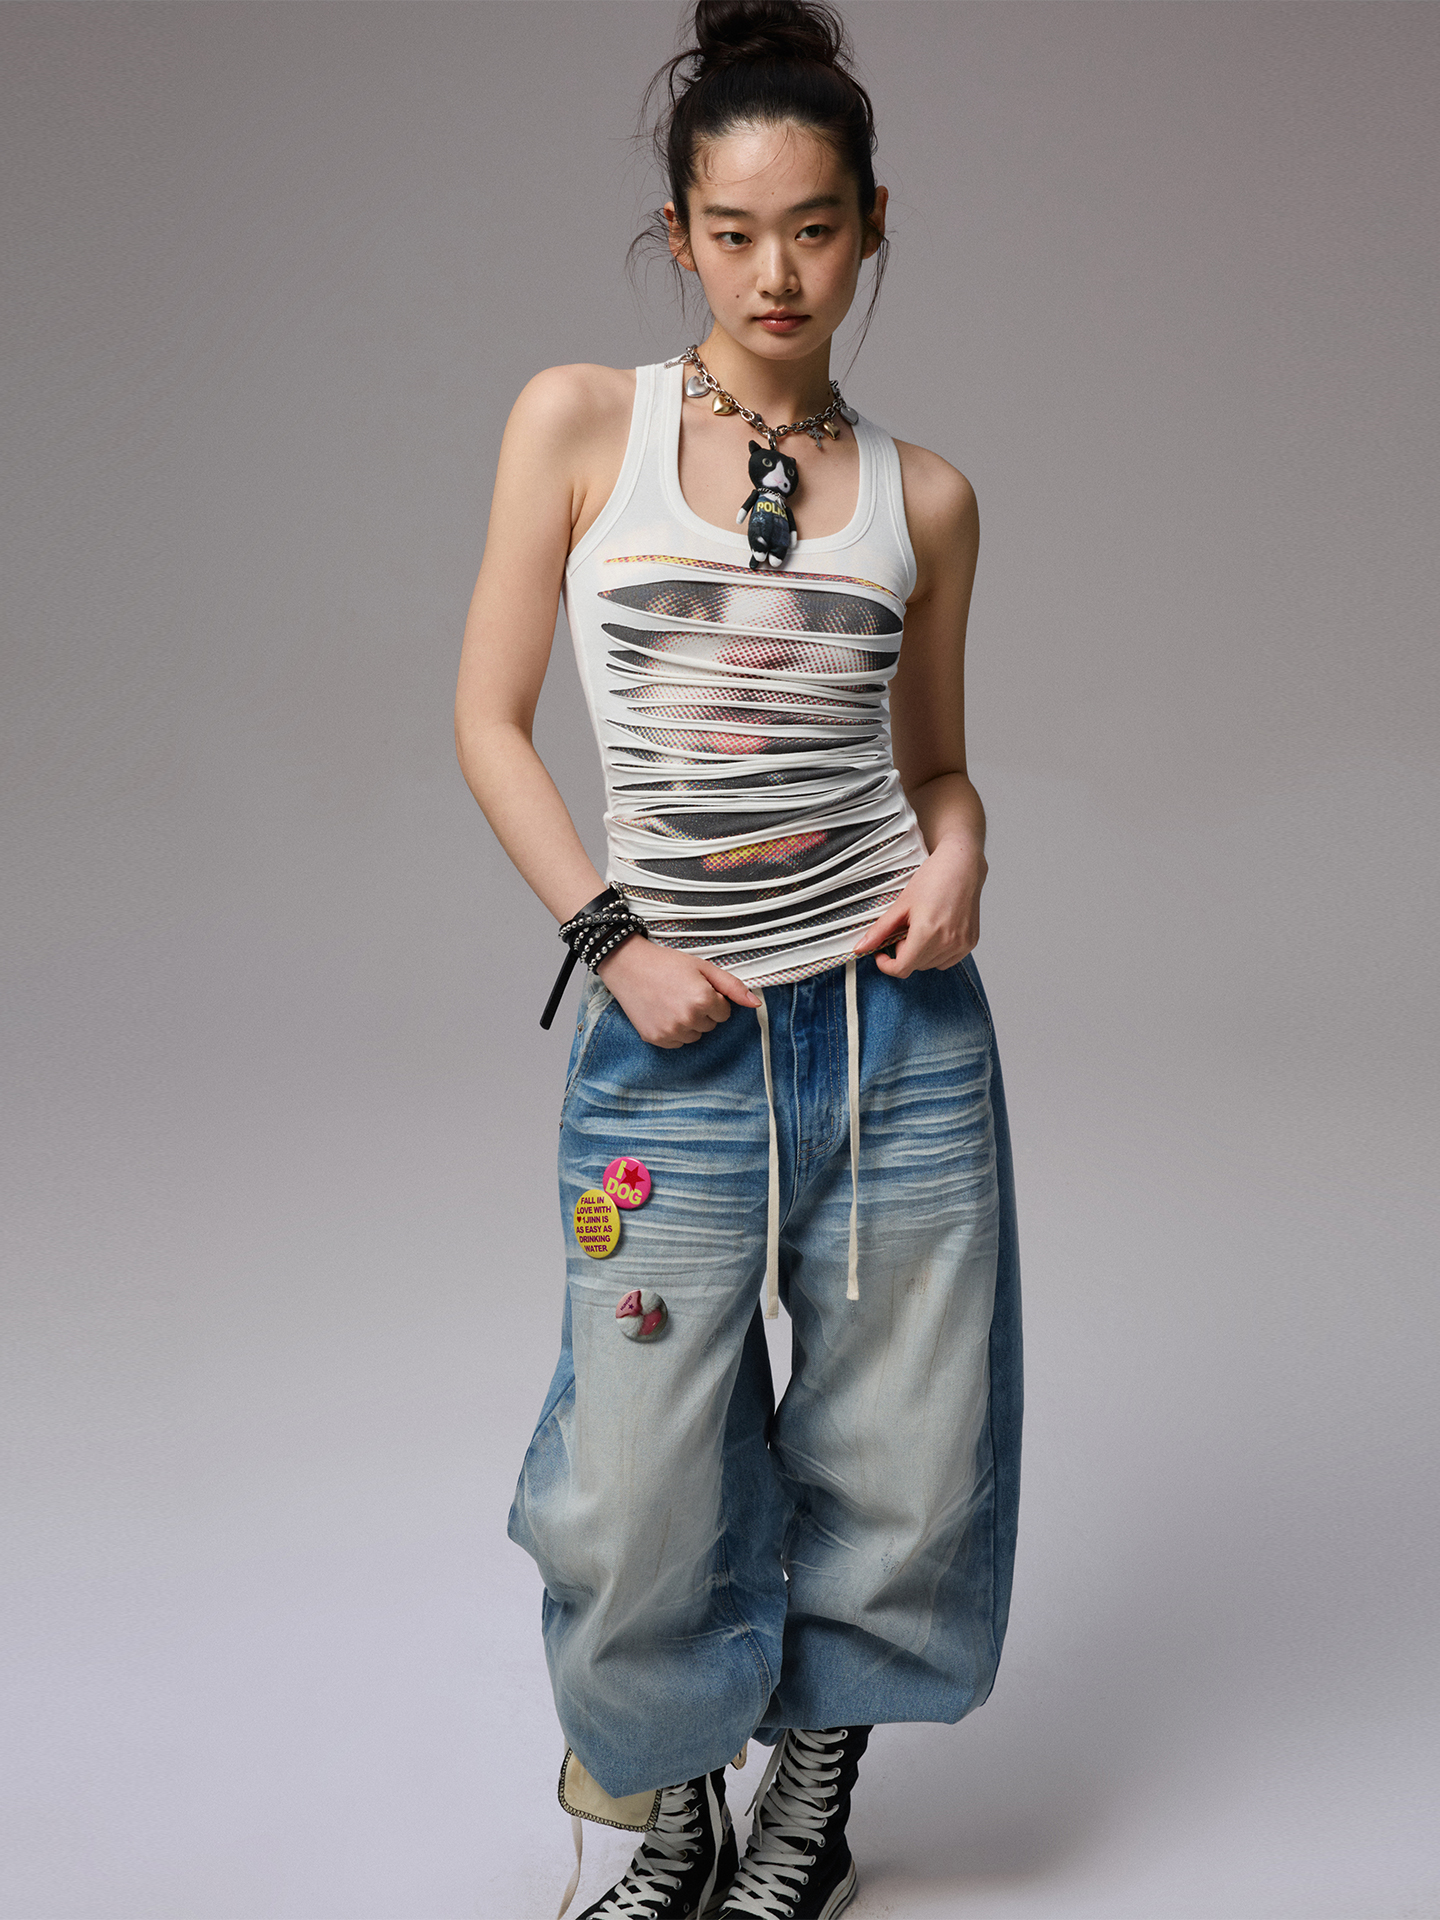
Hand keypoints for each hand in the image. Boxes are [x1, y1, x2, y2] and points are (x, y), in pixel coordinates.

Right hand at [595, 937, 758, 1047]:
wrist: (628, 966)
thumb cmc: (666, 963)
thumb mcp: (703, 968)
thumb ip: (732, 986)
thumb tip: (756, 1004)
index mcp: (703, 999)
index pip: (724, 1012)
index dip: (713, 998)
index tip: (697, 987)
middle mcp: (688, 1018)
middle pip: (711, 1025)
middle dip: (702, 1011)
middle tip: (683, 992)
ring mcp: (670, 1031)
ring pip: (695, 1035)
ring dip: (689, 1022)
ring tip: (672, 1002)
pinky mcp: (656, 1038)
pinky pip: (678, 1042)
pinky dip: (674, 1031)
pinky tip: (663, 1012)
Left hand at [852, 837, 986, 978]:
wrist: (962, 866)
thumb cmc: (934, 878)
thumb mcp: (901, 905)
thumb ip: (880, 931)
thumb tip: (861, 947)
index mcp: (927, 934)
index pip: (902, 969)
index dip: (886, 965)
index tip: (881, 954)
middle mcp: (947, 943)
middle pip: (915, 966)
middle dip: (903, 953)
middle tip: (904, 929)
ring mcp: (961, 945)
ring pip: (930, 965)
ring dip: (920, 954)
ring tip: (921, 927)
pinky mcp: (970, 942)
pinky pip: (947, 960)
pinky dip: (937, 952)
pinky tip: (935, 932)